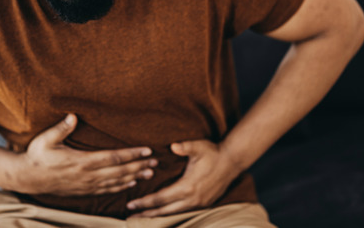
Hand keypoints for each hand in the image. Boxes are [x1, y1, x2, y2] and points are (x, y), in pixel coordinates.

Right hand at [15, 114, 157, 195]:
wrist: (29, 178)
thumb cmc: (37, 155)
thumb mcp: (46, 140)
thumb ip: (61, 129)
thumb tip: (73, 116)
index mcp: (82, 161)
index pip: (113, 158)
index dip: (132, 154)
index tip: (146, 150)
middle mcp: (88, 175)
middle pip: (120, 171)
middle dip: (139, 166)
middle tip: (156, 162)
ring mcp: (87, 185)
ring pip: (116, 182)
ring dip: (134, 177)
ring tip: (150, 173)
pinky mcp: (84, 190)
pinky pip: (107, 190)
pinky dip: (121, 187)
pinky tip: (131, 184)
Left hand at [126, 139, 241, 216]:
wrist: (232, 162)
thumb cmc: (213, 153)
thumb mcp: (198, 147)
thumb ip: (185, 147)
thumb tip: (173, 146)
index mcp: (187, 187)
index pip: (161, 198)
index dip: (145, 203)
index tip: (131, 204)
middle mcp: (192, 199)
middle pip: (164, 211)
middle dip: (147, 214)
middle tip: (131, 216)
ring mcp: (198, 203)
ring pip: (174, 213)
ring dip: (158, 215)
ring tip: (143, 217)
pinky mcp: (203, 204)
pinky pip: (182, 211)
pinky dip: (170, 213)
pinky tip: (163, 212)